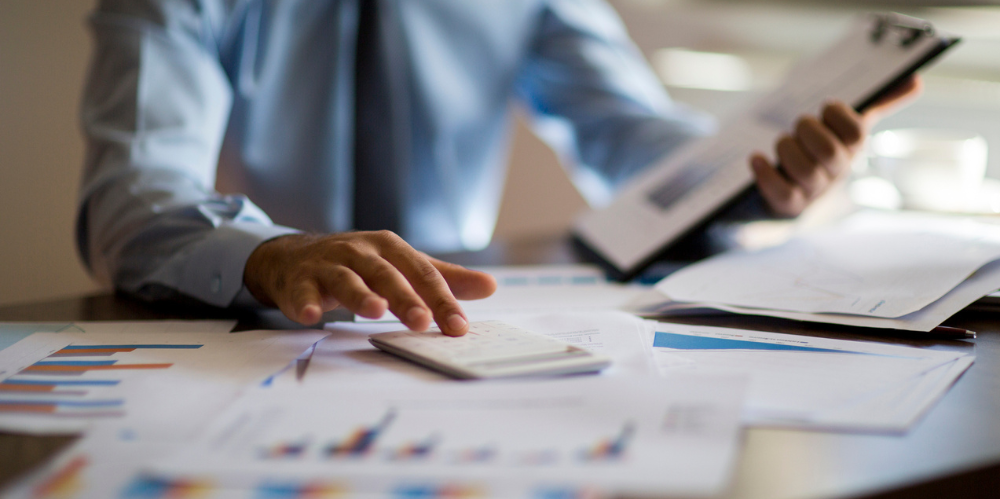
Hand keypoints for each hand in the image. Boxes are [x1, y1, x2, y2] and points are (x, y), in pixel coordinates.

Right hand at [243, 231, 496, 334]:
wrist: (295, 256)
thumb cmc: (358, 264)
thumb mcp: (401, 265)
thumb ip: (443, 278)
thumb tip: (490, 286)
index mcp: (390, 247)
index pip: (422, 273)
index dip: (441, 299)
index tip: (459, 326)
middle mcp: (360, 251)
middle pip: (386, 274)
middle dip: (405, 298)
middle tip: (422, 322)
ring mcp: (328, 264)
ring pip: (347, 279)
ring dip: (360, 295)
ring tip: (375, 312)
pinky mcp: (299, 281)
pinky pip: (302, 292)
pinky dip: (306, 303)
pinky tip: (311, 317)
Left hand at [751, 76, 923, 216]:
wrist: (792, 197)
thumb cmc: (819, 152)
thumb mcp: (846, 128)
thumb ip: (878, 104)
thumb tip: (916, 80)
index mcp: (852, 148)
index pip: (857, 133)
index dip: (839, 115)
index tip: (826, 106)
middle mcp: (836, 172)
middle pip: (830, 153)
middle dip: (809, 131)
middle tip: (799, 125)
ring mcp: (814, 191)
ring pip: (806, 173)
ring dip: (787, 150)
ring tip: (781, 142)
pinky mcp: (789, 206)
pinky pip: (782, 194)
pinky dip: (767, 174)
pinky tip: (756, 159)